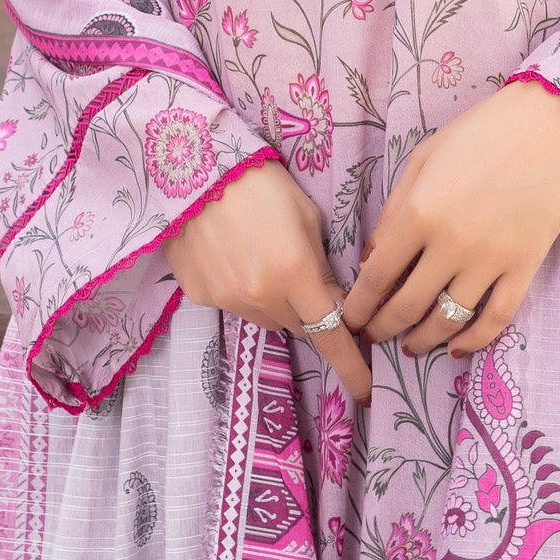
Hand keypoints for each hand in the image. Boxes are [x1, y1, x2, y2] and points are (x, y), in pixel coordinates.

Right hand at [166, 159, 371, 402]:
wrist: (193, 167)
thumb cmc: (261, 182)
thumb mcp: (306, 216)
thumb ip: (322, 264)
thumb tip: (333, 302)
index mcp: (295, 273)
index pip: (330, 335)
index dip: (351, 367)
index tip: (366, 392)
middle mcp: (261, 297)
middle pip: (297, 325)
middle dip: (306, 309)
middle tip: (299, 272)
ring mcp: (227, 300)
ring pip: (266, 319)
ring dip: (274, 302)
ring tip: (261, 255)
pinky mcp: (200, 296)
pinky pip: (235, 306)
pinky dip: (242, 291)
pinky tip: (232, 256)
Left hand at [340, 81, 559, 358]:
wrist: (546, 125)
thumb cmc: (477, 134)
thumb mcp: (422, 159)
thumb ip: (393, 210)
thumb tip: (371, 260)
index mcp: (419, 211)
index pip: (377, 275)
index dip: (359, 305)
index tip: (351, 320)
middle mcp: (450, 243)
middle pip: (408, 306)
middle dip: (384, 329)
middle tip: (375, 337)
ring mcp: (490, 259)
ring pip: (448, 320)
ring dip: (423, 340)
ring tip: (411, 346)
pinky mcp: (524, 267)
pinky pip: (496, 320)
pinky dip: (474, 341)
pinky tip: (457, 348)